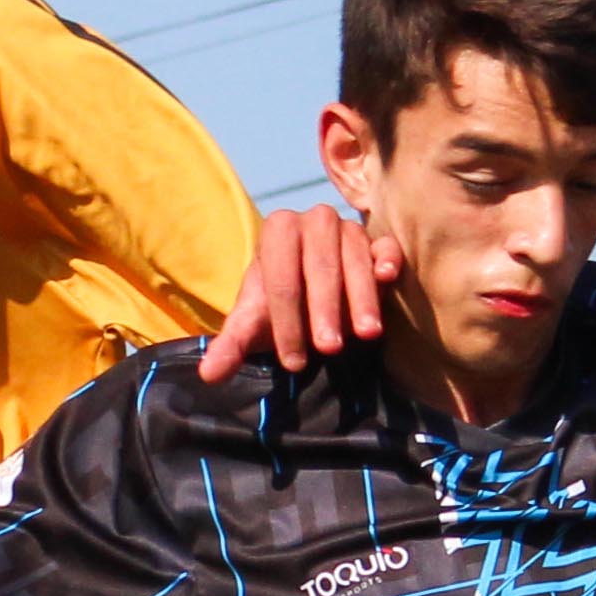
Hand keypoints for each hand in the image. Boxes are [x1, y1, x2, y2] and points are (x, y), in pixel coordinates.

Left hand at [191, 204, 396, 383]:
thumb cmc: (279, 306)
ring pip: (354, 258)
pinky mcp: (376, 239)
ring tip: (366, 334)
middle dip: (324, 310)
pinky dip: (387, 259)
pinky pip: (385, 245)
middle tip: (330, 349)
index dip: (286, 323)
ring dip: (361, 297)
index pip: (281, 279)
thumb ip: (231, 345)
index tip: (293, 362)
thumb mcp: (253, 325)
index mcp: (277, 231)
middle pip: (319, 266)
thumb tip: (208, 375)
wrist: (309, 291)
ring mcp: (347, 226)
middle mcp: (312, 220)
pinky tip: (387, 278)